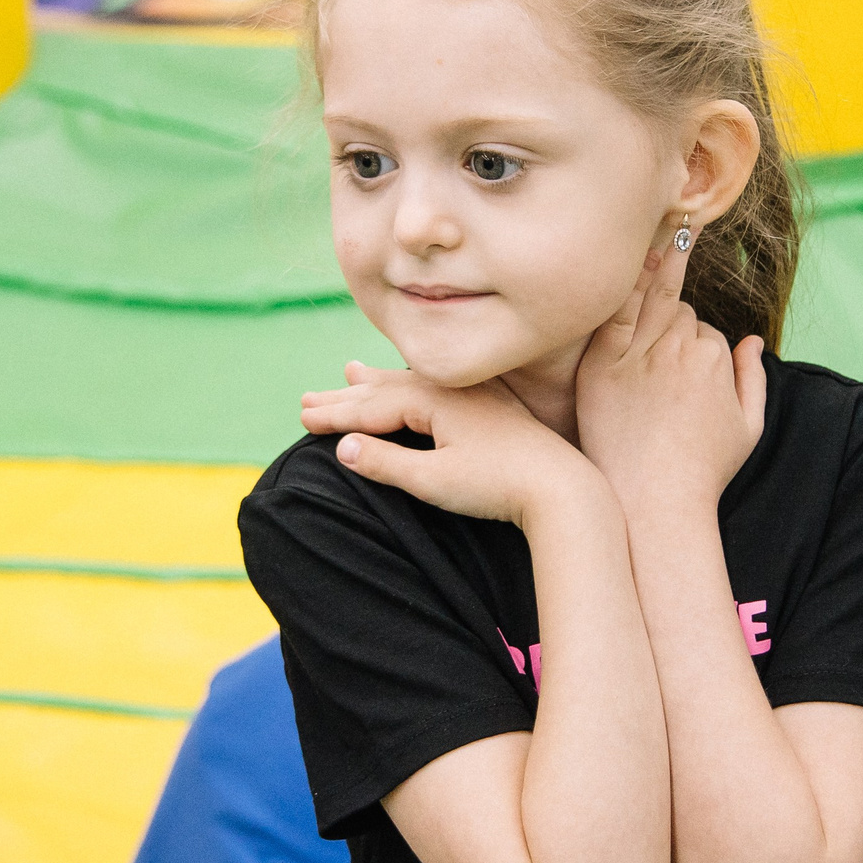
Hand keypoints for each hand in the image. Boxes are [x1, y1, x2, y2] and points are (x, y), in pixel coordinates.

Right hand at [301, 363, 595, 525]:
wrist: (561, 489)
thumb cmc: (497, 487)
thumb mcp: (434, 481)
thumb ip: (386, 463)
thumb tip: (342, 447)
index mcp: (434, 401)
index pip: (371, 406)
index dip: (335, 415)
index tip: (301, 420)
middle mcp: (451, 390)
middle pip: (386, 390)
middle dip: (345, 397)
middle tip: (306, 400)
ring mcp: (472, 396)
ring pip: (411, 385)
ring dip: (377, 384)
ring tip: (350, 372)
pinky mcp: (490, 409)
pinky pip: (437, 389)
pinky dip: (413, 387)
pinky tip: (415, 385)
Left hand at [574, 239, 765, 522]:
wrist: (652, 503)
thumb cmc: (702, 473)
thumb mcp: (748, 429)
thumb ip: (754, 379)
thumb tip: (753, 340)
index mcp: (717, 358)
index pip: (704, 330)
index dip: (694, 346)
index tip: (683, 367)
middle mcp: (682, 349)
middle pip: (677, 312)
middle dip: (672, 322)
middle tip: (656, 342)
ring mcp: (640, 354)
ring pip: (646, 305)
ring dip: (649, 288)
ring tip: (653, 244)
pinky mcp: (603, 364)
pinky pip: (613, 314)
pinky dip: (621, 289)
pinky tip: (619, 263)